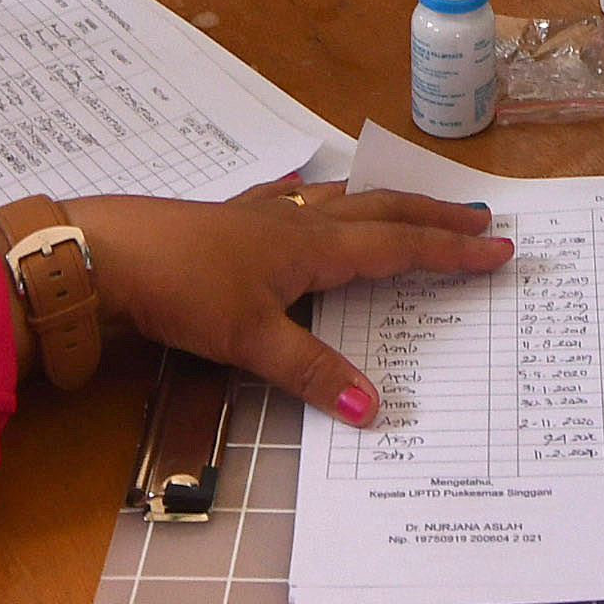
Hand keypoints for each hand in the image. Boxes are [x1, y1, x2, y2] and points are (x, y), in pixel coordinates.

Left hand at [61, 181, 513, 418]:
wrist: (103, 253)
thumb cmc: (180, 289)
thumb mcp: (250, 339)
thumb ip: (312, 371)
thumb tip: (374, 409)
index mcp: (313, 246)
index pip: (399, 246)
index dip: (451, 250)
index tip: (500, 247)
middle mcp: (295, 222)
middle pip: (380, 210)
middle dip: (433, 215)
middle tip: (480, 216)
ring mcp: (259, 217)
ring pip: (340, 201)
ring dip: (385, 203)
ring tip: (412, 202)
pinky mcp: (227, 222)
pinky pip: (290, 203)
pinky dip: (316, 200)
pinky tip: (303, 194)